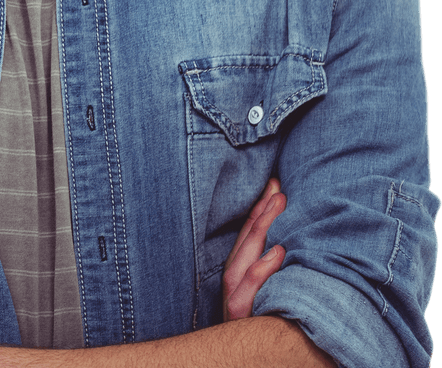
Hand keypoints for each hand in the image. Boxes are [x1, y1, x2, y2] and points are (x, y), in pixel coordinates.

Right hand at [222, 177, 286, 321]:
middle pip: (244, 241)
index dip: (260, 209)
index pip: (248, 235)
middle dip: (261, 213)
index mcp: (240, 276)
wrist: (253, 365)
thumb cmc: (271, 330)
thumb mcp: (273, 297)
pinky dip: (261, 270)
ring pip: (243, 259)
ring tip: (277, 208)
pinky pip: (249, 291)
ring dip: (259, 231)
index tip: (276, 183)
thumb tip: (299, 243)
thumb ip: (276, 269)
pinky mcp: (242, 319)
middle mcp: (233, 286)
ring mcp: (235, 303)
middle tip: (279, 189)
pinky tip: (278, 253)